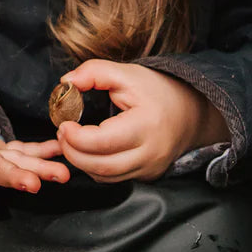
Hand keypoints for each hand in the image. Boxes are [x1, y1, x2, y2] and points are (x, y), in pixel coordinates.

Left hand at [55, 61, 228, 182]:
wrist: (190, 112)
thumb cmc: (158, 91)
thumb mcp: (127, 73)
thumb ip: (94, 72)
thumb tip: (65, 82)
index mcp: (146, 125)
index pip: (102, 141)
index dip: (75, 136)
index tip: (63, 123)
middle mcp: (150, 153)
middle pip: (100, 165)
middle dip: (72, 152)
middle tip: (61, 133)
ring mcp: (149, 168)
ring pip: (104, 177)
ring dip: (80, 162)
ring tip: (71, 141)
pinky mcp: (146, 176)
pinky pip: (112, 179)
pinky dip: (94, 167)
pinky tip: (87, 150)